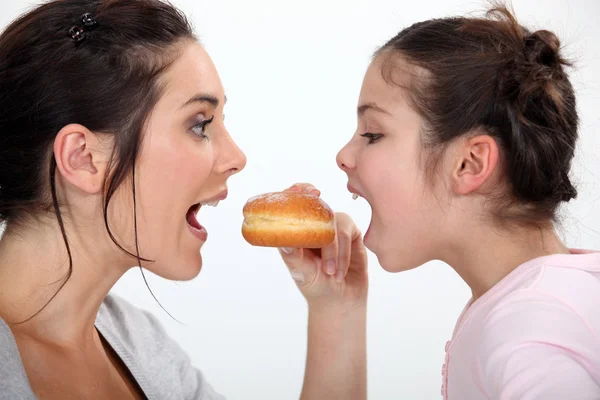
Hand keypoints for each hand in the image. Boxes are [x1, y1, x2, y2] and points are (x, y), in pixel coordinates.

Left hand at [279, 183, 367, 309]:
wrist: (340, 301)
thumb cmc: (315, 286)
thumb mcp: (301, 272)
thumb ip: (294, 256)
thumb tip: (284, 241)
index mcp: (296, 231)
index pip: (293, 204)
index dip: (295, 192)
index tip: (300, 189)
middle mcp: (314, 226)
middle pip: (316, 205)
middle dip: (316, 205)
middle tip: (315, 198)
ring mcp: (332, 228)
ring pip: (333, 223)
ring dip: (333, 250)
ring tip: (331, 273)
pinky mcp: (350, 234)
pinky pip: (347, 232)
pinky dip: (344, 253)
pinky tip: (340, 271)